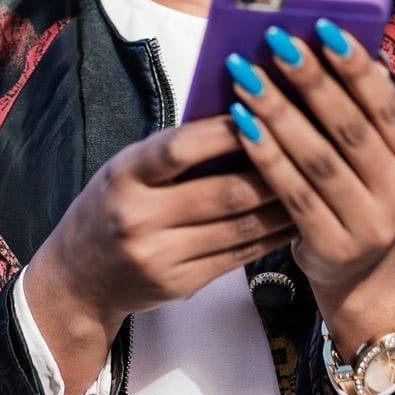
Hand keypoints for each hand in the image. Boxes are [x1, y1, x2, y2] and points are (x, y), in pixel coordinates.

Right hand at [23, 113, 293, 394]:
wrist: (78, 278)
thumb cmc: (112, 205)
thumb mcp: (127, 169)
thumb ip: (174, 150)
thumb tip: (241, 116)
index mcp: (124, 175)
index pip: (180, 148)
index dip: (226, 131)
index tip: (264, 109)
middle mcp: (139, 218)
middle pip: (223, 193)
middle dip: (273, 169)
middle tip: (312, 146)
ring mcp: (160, 257)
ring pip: (239, 228)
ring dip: (283, 205)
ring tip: (316, 181)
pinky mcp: (180, 285)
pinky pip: (238, 257)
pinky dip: (271, 236)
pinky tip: (294, 217)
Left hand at [225, 22, 394, 348]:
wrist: (361, 274)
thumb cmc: (362, 190)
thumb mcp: (380, 154)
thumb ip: (366, 109)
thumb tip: (343, 46)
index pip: (387, 105)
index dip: (354, 65)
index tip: (323, 26)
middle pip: (349, 128)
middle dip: (309, 79)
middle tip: (275, 39)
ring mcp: (372, 227)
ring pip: (316, 158)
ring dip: (278, 111)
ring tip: (246, 74)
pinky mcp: (334, 248)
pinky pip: (292, 192)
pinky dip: (265, 155)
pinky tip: (241, 124)